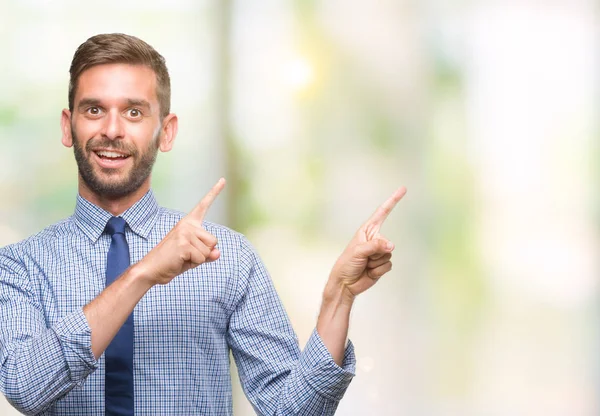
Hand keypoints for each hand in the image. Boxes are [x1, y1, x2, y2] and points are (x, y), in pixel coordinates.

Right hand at [136, 178, 225, 284]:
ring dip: (198, 259)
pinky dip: (194, 264)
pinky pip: (201, 258)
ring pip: (208, 251)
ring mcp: (185, 232)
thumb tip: (218, 253)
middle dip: (204, 253)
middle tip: (186, 255)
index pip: (203, 205)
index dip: (214, 192)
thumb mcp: (194, 256)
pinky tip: (180, 260)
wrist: (151, 269)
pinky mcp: (183, 244)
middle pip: (213, 241)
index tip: (223, 179)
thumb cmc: (173, 262)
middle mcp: (187, 224)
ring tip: (182, 257)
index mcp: (188, 223)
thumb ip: (207, 253)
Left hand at [326, 187, 406, 302]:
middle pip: (387, 243)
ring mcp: (379, 252)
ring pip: (388, 255)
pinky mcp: (382, 264)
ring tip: (364, 265)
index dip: (393, 200)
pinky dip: (378, 270)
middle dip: (376, 252)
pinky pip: (388, 265)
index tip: (403, 189)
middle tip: (364, 259)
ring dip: (376, 263)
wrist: (345, 283)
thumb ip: (376, 246)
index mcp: (367, 231)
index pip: (382, 213)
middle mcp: (375, 239)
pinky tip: (369, 272)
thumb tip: (392, 246)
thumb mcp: (358, 251)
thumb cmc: (346, 263)